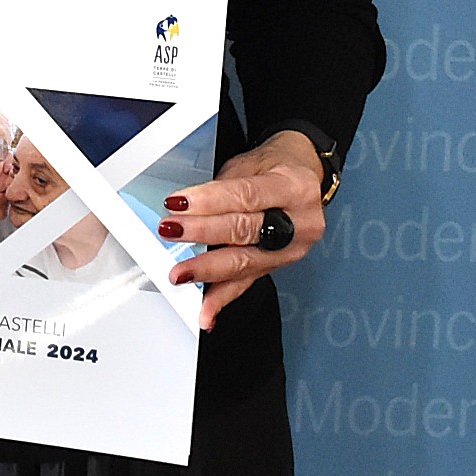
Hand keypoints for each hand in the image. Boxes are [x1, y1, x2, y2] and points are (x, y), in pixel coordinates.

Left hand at [159, 131, 324, 328]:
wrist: (304, 176)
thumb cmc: (275, 166)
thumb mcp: (250, 163)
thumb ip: (223, 187)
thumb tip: (185, 208)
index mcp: (295, 188)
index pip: (247, 196)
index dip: (210, 201)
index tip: (178, 204)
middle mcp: (300, 222)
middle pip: (246, 230)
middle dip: (204, 233)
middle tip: (172, 231)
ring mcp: (293, 249)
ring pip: (245, 262)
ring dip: (208, 270)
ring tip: (181, 273)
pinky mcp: (279, 266)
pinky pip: (248, 283)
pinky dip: (222, 298)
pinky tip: (206, 312)